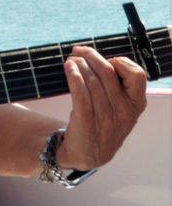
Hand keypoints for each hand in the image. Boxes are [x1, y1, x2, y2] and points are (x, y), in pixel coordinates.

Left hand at [55, 45, 147, 170]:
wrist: (89, 154)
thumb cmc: (104, 123)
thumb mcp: (121, 108)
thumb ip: (118, 88)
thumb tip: (100, 59)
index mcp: (136, 104)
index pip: (137, 76)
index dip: (121, 62)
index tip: (107, 59)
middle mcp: (123, 110)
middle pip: (108, 73)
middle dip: (92, 57)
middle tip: (78, 51)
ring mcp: (105, 117)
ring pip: (92, 81)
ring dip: (80, 65)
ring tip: (71, 59)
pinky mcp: (86, 121)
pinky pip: (81, 94)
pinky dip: (74, 77)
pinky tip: (69, 68)